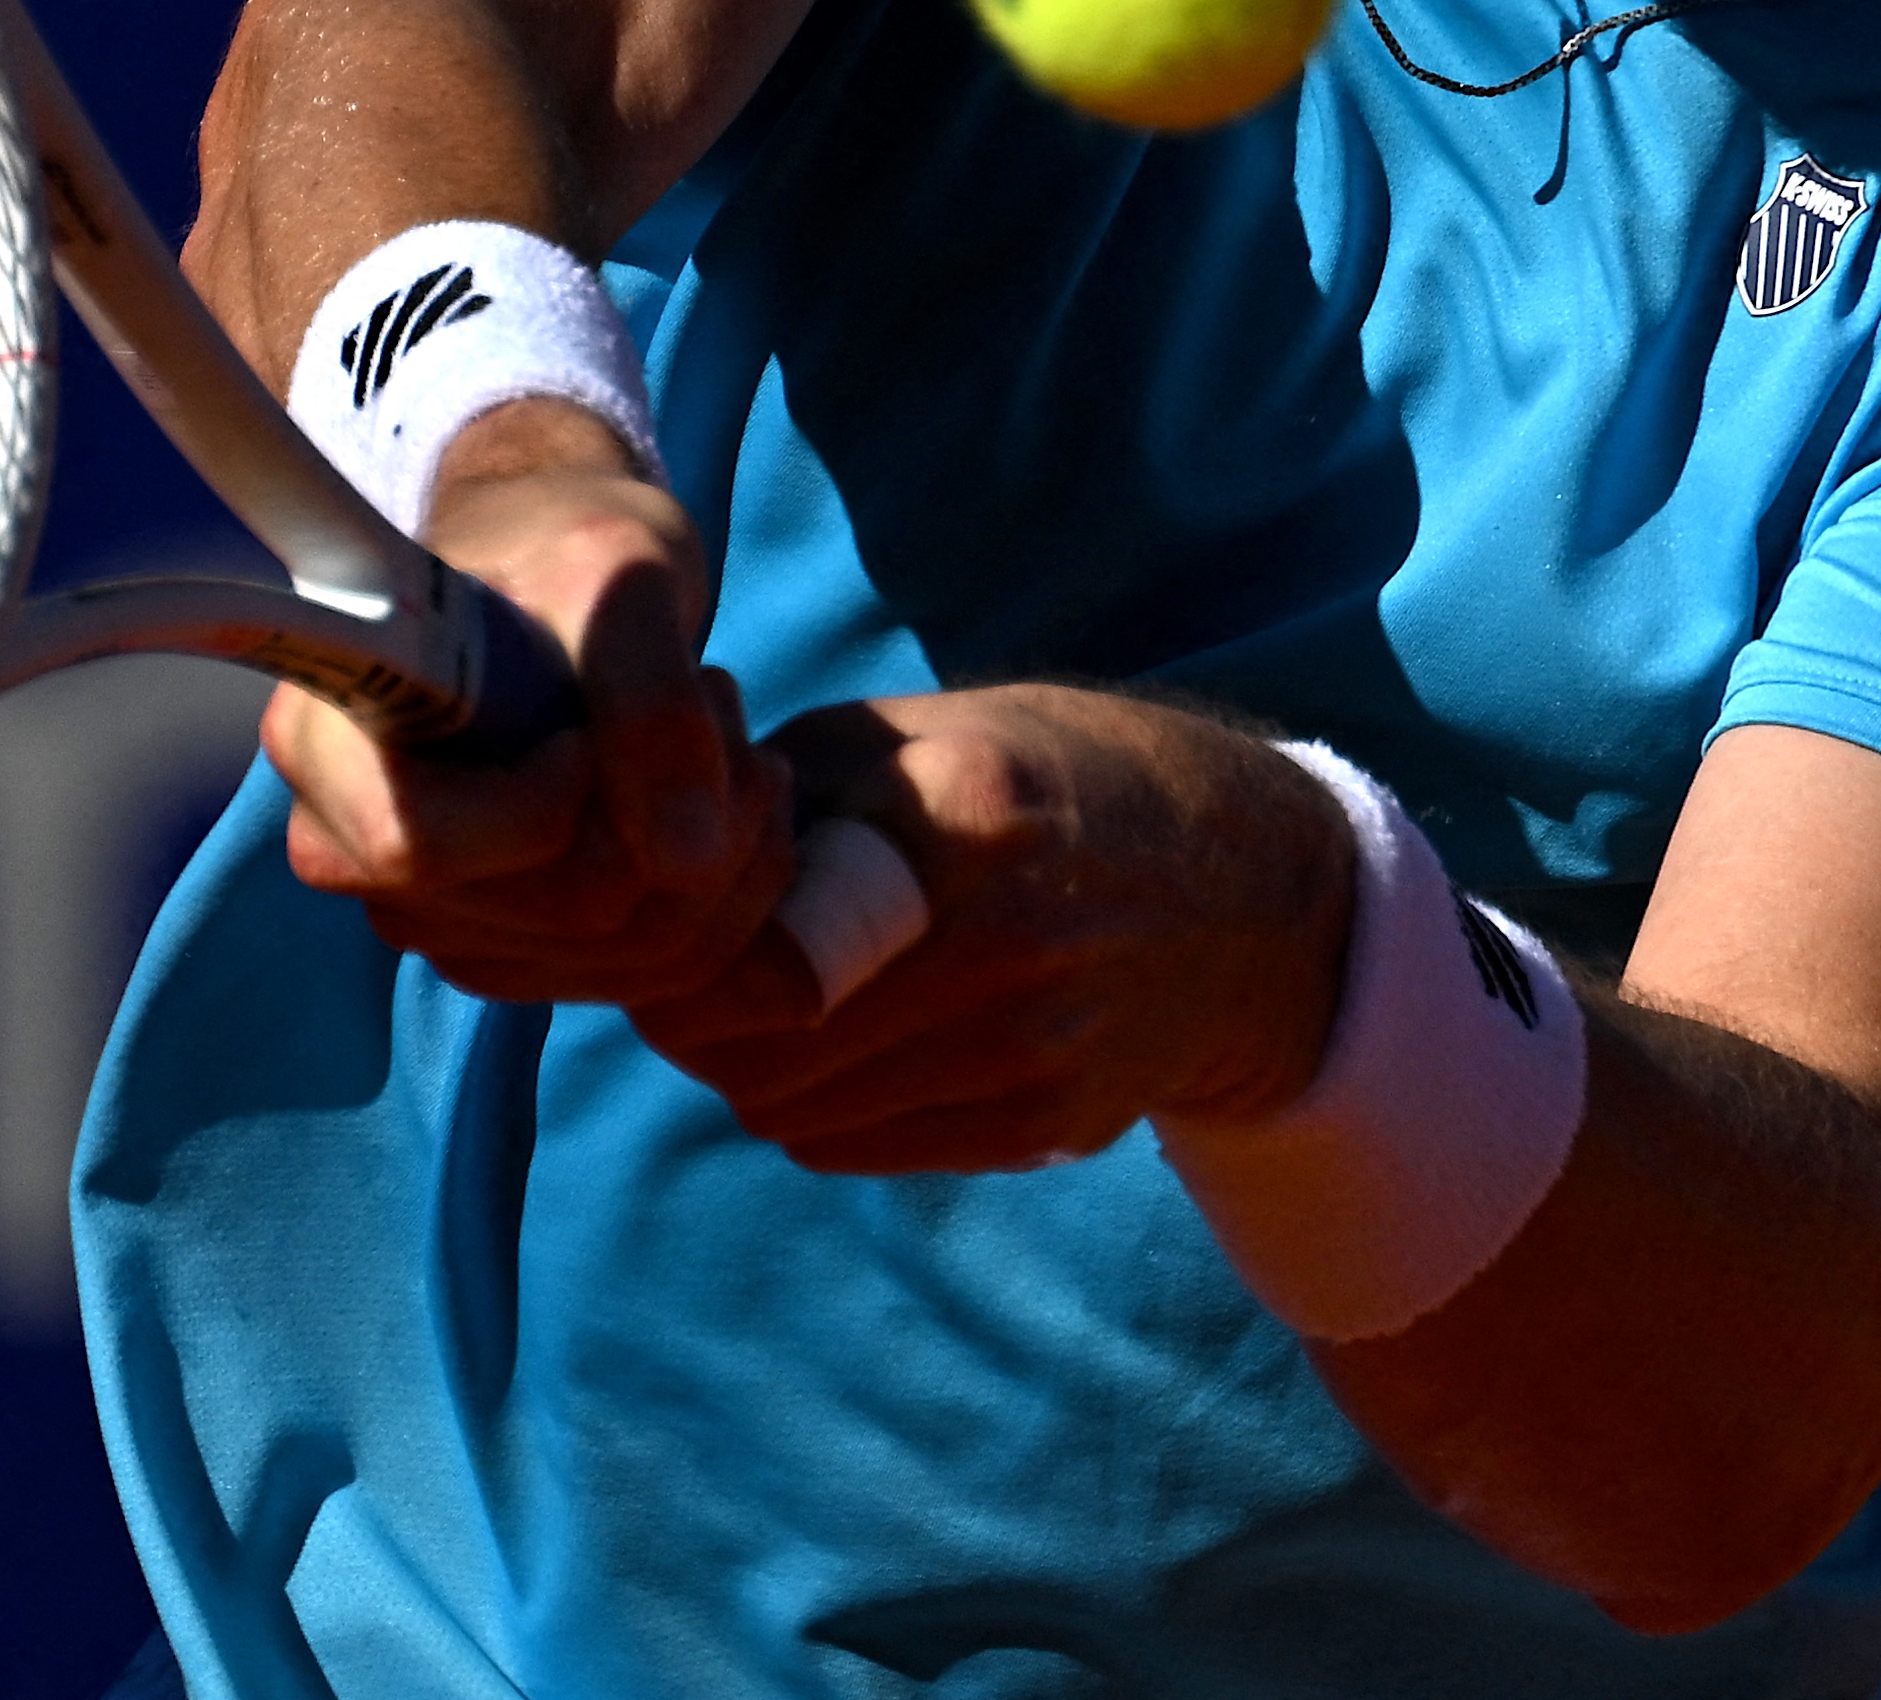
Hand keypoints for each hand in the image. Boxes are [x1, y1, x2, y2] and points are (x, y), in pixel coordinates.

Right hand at [264, 397, 796, 1005]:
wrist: (570, 574)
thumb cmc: (569, 547)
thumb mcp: (618, 577)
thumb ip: (649, 703)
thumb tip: (684, 864)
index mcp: (327, 743)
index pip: (425, 846)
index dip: (549, 803)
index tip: (595, 719)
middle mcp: (353, 849)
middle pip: (557, 913)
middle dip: (676, 810)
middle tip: (718, 696)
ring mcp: (432, 915)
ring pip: (622, 957)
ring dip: (722, 850)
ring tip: (726, 732)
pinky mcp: (510, 950)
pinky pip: (649, 974)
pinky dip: (725, 893)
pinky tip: (732, 797)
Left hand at [631, 686, 1356, 1174]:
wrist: (1245, 891)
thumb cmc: (1046, 782)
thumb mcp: (917, 735)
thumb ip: (781, 792)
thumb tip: (635, 861)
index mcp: (963, 816)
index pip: (748, 938)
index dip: (673, 942)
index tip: (665, 910)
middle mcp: (1003, 940)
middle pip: (753, 1037)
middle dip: (694, 1008)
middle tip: (691, 964)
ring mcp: (1030, 1047)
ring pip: (789, 1104)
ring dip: (747, 1060)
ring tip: (773, 991)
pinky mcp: (1044, 1124)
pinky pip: (853, 1145)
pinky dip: (815, 1101)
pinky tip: (846, 1037)